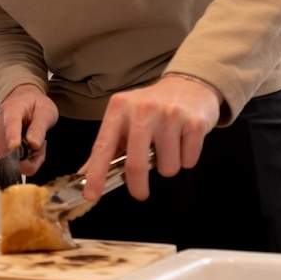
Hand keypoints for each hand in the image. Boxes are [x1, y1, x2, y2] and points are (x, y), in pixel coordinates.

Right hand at [0, 84, 58, 176]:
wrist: (24, 101)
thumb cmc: (34, 106)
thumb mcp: (46, 112)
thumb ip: (39, 127)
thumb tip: (33, 143)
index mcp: (11, 109)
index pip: (9, 124)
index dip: (12, 137)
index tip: (15, 146)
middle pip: (6, 147)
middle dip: (27, 154)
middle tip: (40, 145)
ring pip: (5, 158)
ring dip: (24, 159)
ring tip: (33, 145)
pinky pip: (4, 160)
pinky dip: (18, 161)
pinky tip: (26, 149)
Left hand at [78, 74, 219, 201]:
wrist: (190, 84)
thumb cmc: (152, 107)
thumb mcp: (125, 117)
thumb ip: (108, 145)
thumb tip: (86, 174)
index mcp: (120, 108)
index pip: (103, 146)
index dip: (96, 174)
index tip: (91, 195)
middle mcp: (143, 109)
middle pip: (136, 163)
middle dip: (138, 186)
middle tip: (140, 194)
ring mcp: (170, 115)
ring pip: (167, 167)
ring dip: (168, 166)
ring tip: (169, 148)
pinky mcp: (195, 123)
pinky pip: (188, 162)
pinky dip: (186, 159)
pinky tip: (184, 142)